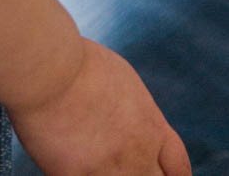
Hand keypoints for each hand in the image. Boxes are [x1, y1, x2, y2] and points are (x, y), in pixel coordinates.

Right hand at [8, 39, 190, 175]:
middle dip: (140, 174)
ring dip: (108, 173)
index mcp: (151, 127)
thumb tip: (132, 123)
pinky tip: (67, 161)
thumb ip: (135, 112)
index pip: (178, 169)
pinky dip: (78, 175)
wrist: (51, 71)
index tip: (157, 173)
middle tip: (119, 163)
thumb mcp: (123, 81)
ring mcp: (109, 171)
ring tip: (90, 157)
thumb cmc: (79, 64)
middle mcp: (138, 155)